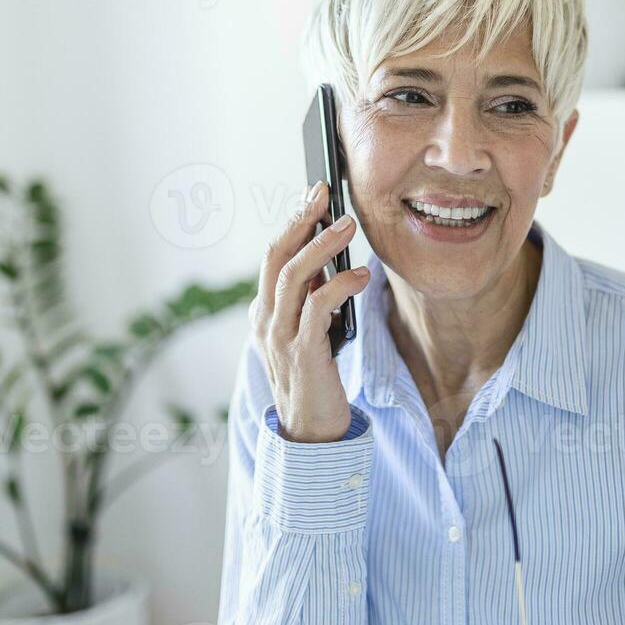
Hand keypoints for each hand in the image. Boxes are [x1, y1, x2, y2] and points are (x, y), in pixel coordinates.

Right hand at [250, 180, 369, 442]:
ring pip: (294, 277)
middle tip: (324, 192)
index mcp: (264, 312)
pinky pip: (318, 309)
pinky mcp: (303, 354)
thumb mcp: (309, 332)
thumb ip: (312, 300)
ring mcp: (280, 337)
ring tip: (348, 224)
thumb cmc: (316, 377)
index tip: (314, 193)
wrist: (312, 432)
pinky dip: (338, 286)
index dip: (293, 222)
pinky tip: (359, 274)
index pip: (273, 256)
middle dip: (300, 221)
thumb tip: (332, 260)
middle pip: (277, 257)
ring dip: (321, 246)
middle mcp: (265, 320)